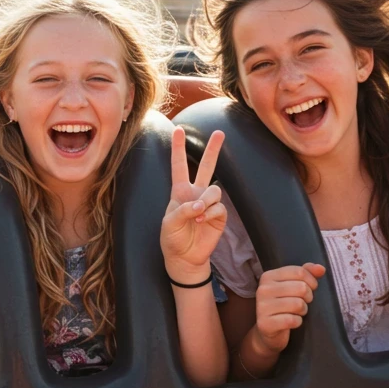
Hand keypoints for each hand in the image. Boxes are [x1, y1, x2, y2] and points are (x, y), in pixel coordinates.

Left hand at [161, 127, 226, 283]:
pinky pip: (219, 207)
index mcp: (180, 191)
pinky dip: (211, 212)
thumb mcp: (169, 223)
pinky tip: (203, 221)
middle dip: (213, 150)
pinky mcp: (219, 216)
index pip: (179, 166)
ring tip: (198, 214)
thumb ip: (183, 210)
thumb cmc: (172, 238)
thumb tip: (200, 205)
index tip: (178, 129)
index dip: (178, 148)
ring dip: (206, 200)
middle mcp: (196, 194)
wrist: (184, 258)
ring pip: (215, 190)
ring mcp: (208, 204)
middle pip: (206, 167)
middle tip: (219, 133)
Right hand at [254, 263, 324, 352]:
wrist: (269, 331)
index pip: (299, 272)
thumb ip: (306, 273)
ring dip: (303, 310)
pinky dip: (297, 322)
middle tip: (302, 302)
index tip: (310, 288)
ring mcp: (262, 307)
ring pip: (298, 304)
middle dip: (308, 297)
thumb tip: (321, 269)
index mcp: (268, 276)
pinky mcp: (266, 324)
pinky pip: (293, 320)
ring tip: (296, 313)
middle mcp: (263, 289)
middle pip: (301, 287)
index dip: (311, 281)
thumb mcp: (293, 285)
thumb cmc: (284, 305)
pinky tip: (291, 322)